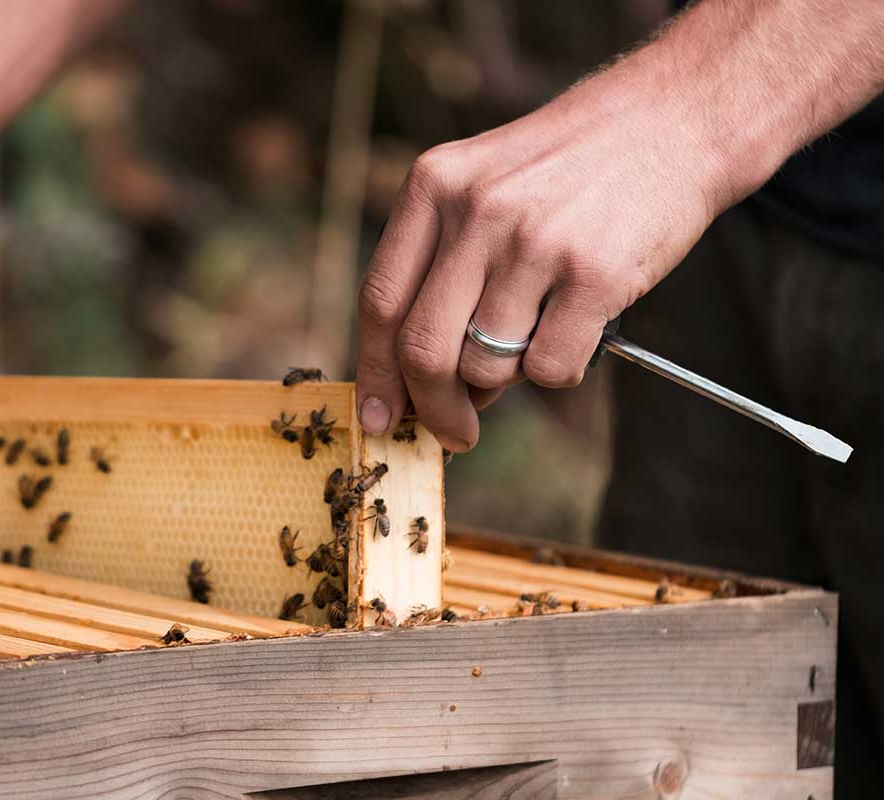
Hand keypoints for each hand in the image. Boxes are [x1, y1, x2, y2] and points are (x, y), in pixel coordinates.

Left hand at [353, 62, 730, 451]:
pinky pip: (551, 369)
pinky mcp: (594, 273)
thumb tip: (419, 387)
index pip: (380, 302)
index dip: (375, 373)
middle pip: (423, 350)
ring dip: (506, 380)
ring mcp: (534, 241)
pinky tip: (577, 326)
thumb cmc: (568, 170)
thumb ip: (443, 270)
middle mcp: (476, 210)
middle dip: (433, 409)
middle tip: (455, 433)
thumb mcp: (483, 186)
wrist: (672, 120)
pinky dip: (560, 369)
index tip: (378, 418)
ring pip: (486, 367)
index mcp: (433, 186)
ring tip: (536, 333)